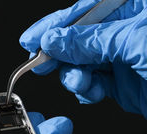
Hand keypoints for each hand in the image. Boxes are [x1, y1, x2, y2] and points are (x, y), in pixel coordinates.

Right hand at [19, 0, 146, 117]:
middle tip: (42, 64)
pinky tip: (92, 92)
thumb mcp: (135, 42)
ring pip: (80, 63)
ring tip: (79, 82)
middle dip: (59, 54)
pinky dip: (86, 91)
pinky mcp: (121, 82)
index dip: (54, 24)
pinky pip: (91, 83)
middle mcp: (123, 32)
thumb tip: (54, 40)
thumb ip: (91, 40)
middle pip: (77, 38)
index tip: (31, 39)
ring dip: (73, 76)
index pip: (83, 11)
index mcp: (133, 9)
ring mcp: (121, 57)